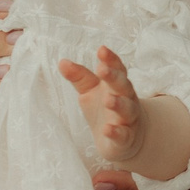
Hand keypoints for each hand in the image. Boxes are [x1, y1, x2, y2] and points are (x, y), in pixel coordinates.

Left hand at [61, 46, 147, 166]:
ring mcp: (128, 119)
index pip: (117, 69)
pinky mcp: (125, 138)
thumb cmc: (106, 108)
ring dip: (119, 104)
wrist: (127, 138)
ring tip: (108, 99)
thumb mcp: (90, 91)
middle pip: (123, 85)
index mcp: (117, 85)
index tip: (101, 50)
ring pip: (127, 109)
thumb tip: (62, 62)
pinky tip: (107, 129)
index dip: (111, 60)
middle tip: (102, 69)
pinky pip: (123, 135)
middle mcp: (126, 99)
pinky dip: (116, 132)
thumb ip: (79, 77)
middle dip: (114, 77)